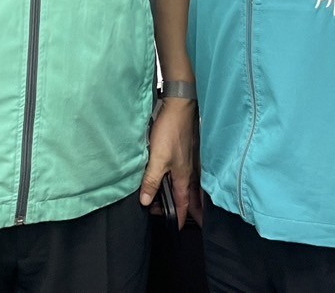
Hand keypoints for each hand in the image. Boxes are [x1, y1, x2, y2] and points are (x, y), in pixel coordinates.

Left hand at [139, 98, 199, 228]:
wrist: (178, 106)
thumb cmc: (171, 132)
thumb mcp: (158, 159)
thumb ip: (152, 180)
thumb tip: (147, 202)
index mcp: (184, 176)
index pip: (184, 203)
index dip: (181, 216)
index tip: (177, 228)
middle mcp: (188, 170)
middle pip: (186, 195)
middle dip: (182, 208)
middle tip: (170, 216)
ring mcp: (186, 160)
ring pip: (184, 184)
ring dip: (178, 194)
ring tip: (167, 200)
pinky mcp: (182, 151)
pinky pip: (180, 173)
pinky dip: (175, 180)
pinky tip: (167, 178)